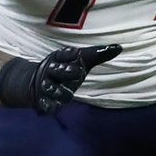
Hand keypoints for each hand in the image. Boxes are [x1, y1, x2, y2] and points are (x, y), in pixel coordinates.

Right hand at [0, 43, 120, 113]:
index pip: (63, 54)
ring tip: (65, 93)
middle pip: (57, 70)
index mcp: (59, 58)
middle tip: (78, 71)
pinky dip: (49, 106)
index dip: (68, 54)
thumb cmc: (65, 70)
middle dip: (65, 71)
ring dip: (58, 90)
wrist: (37, 83)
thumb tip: (119, 47)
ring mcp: (45, 86)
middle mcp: (50, 71)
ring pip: (51, 88)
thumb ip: (97, 54)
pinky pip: (45, 104)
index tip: (75, 53)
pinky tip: (54, 108)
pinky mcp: (42, 100)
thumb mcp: (80, 61)